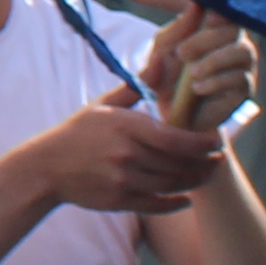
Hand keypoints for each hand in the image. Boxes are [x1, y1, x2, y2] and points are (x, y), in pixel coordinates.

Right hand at [19, 86, 230, 220]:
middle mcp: (127, 154)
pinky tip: (186, 199)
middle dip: (204, 163)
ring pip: (171, 184)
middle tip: (218, 160)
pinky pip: (157, 205)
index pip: (176, 138)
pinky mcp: (119, 201)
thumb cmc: (79, 132)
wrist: (47, 167)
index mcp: (126, 126)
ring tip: (206, 174)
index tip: (217, 141)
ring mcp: (123, 180)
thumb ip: (136, 85)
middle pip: (178, 163)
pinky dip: (176, 203)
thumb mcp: (103, 104)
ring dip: (194, 181)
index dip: (202, 142)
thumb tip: (161, 59)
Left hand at [145, 11, 257, 130]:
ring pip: (243, 52)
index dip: (222, 10)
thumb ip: (176, 29)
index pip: (226, 10)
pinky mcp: (244, 88)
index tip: (208, 16)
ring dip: (215, 60)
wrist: (169, 109)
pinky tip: (198, 87)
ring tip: (193, 72)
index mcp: (215, 26)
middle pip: (235, 28)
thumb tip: (194, 6)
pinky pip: (240, 79)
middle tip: (182, 52)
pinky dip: (217, 81)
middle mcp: (234, 41)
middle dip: (208, 38)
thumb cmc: (165, 72)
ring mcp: (242, 64)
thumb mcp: (162, 49)